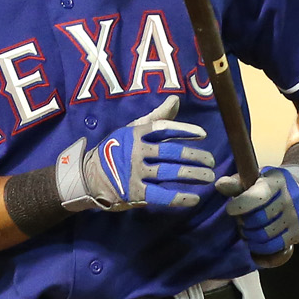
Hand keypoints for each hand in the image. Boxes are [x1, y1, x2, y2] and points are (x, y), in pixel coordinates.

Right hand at [56, 95, 215, 210]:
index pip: (164, 129)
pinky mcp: (134, 192)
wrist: (86, 177)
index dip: (185, 131)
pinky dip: (179, 197)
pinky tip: (194, 198)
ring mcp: (135, 173)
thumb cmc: (114, 151)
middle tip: (212, 162)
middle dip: (195, 157)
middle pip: (172, 153)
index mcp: (136, 134)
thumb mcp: (131, 130)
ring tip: (209, 178)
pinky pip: (161, 195)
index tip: (203, 135)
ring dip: (193, 175)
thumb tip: (175, 100)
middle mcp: (136, 152)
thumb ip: (155, 117)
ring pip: (170, 173)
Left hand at [217, 161, 298, 267]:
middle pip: (258, 219)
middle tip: (242, 220)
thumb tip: (220, 185)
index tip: (231, 209)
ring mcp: (296, 217)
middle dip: (244, 222)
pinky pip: (273, 247)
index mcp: (277, 182)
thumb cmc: (267, 188)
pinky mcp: (298, 233)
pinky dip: (259, 247)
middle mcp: (290, 199)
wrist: (298, 194)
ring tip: (249, 229)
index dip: (240, 206)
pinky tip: (256, 240)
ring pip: (264, 235)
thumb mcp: (253, 180)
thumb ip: (235, 184)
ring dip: (250, 235)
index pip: (258, 197)